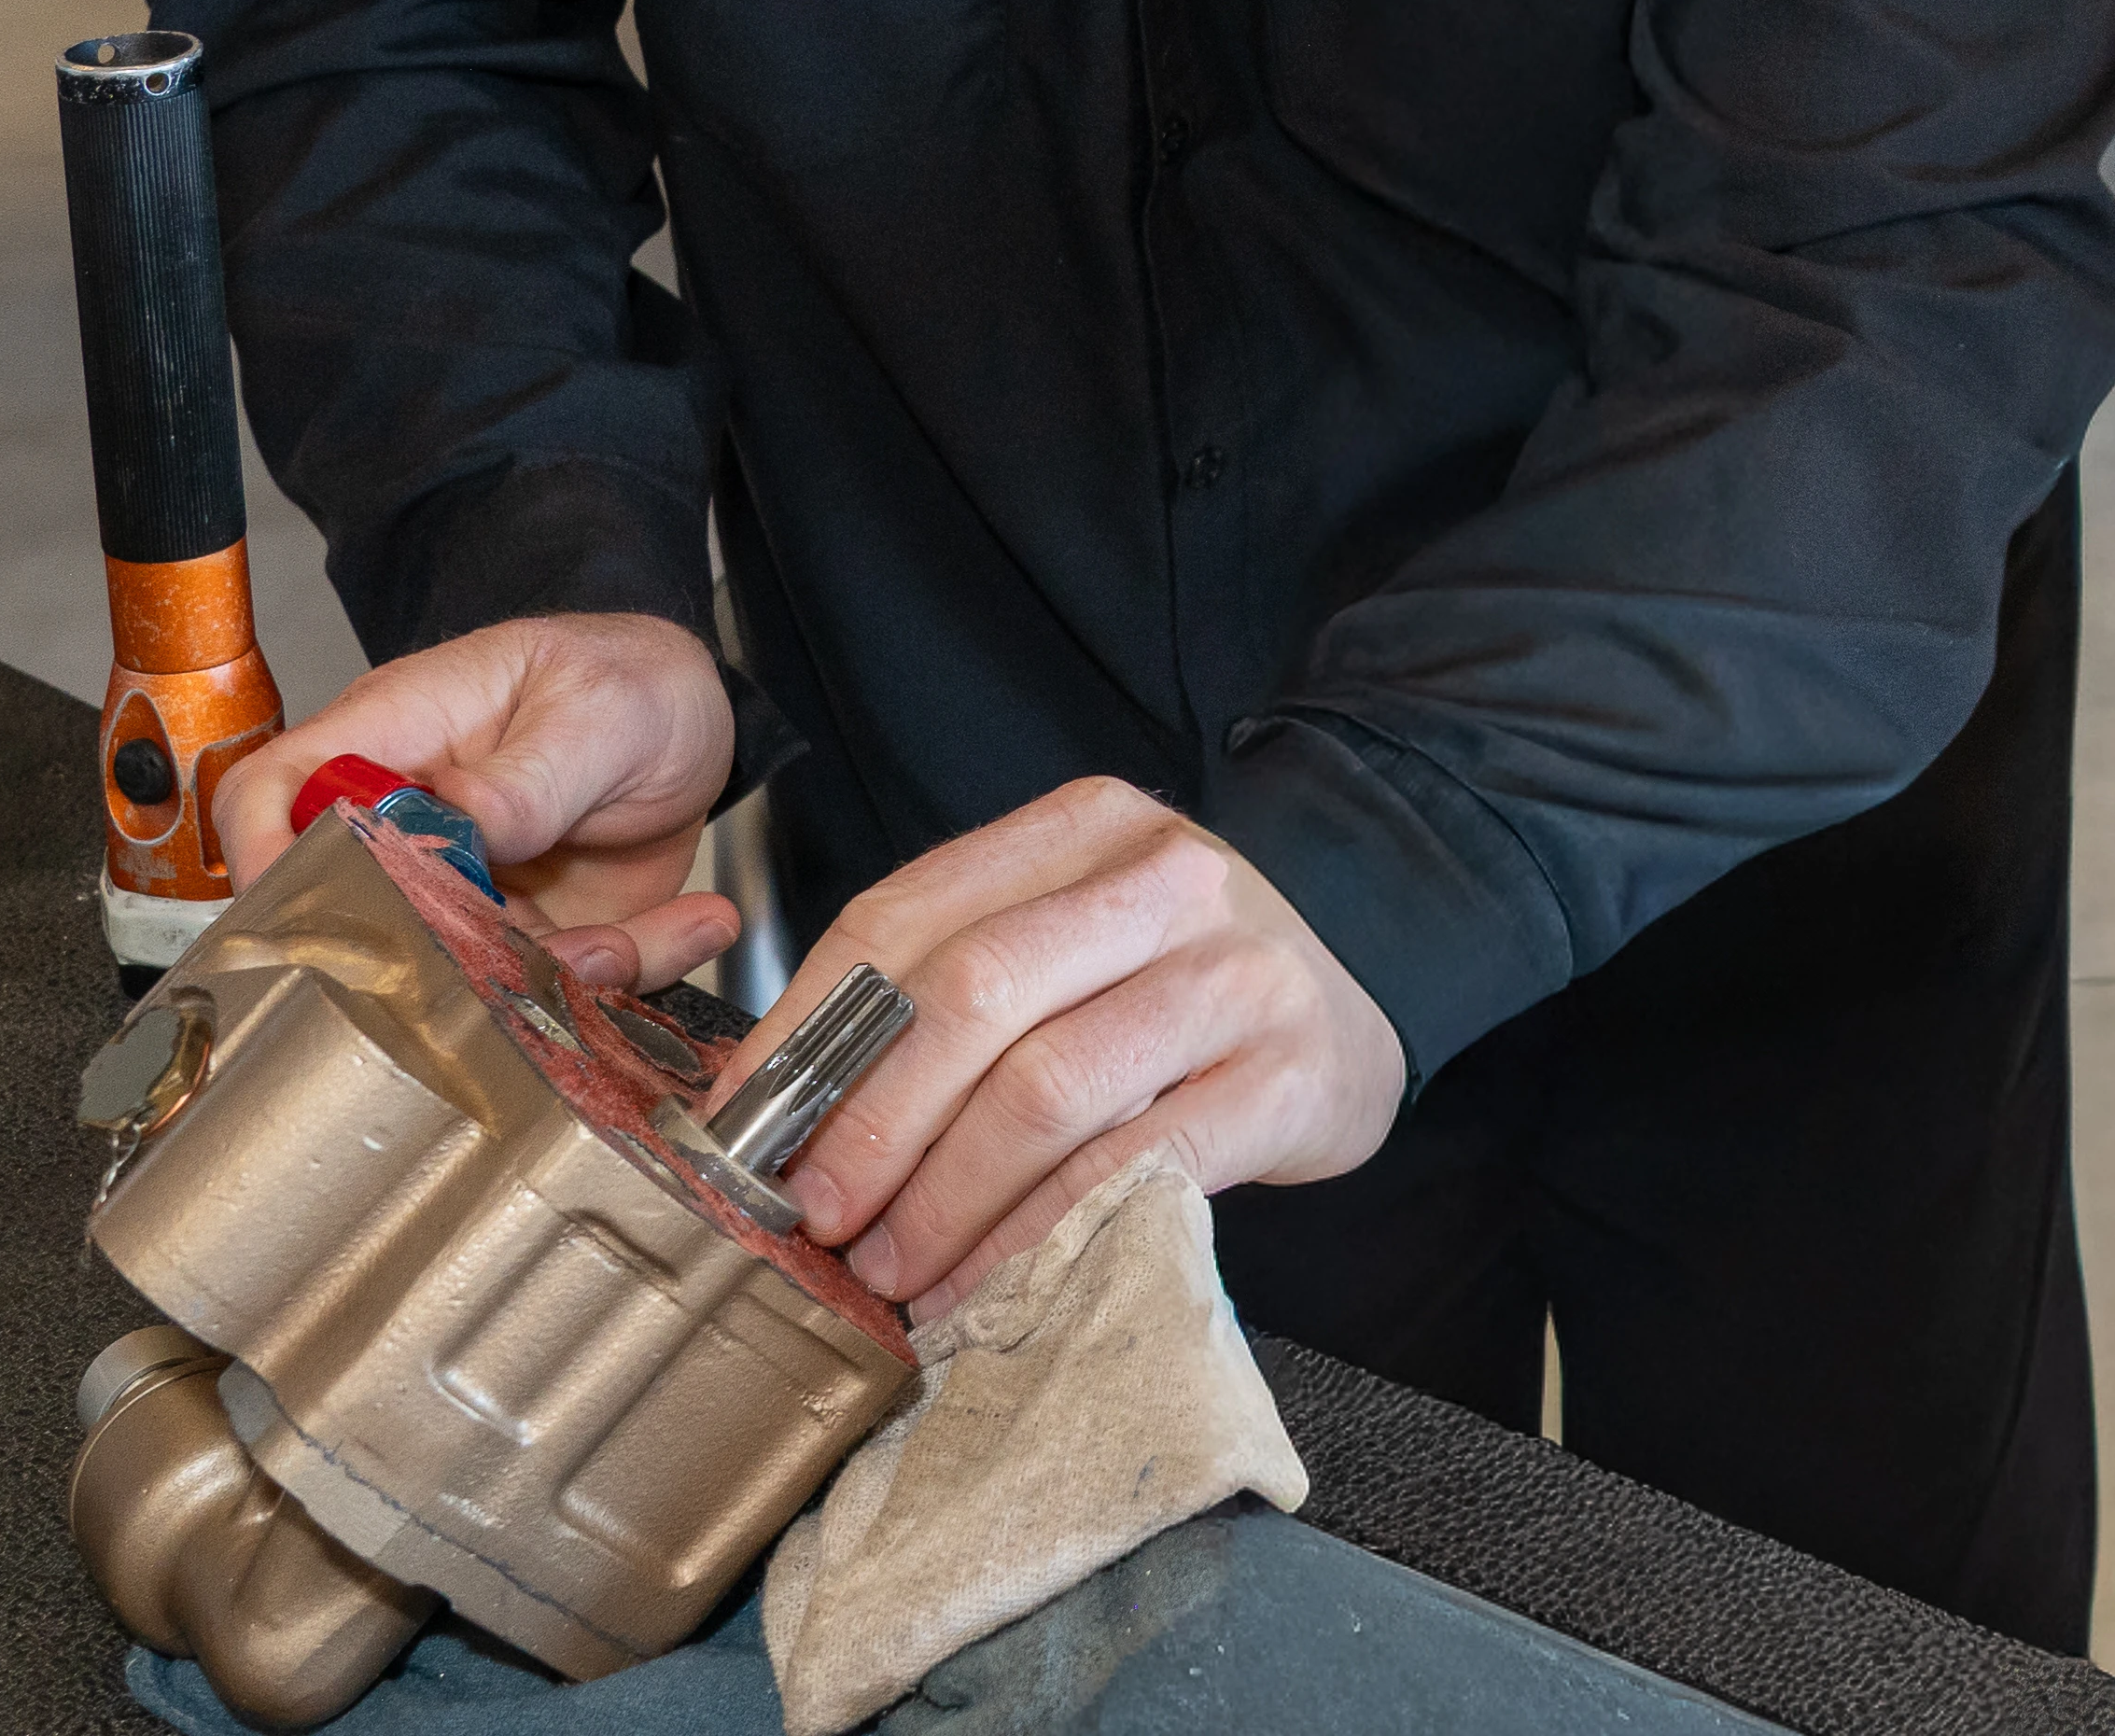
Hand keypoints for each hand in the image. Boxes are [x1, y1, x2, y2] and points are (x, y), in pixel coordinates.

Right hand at [205, 609, 746, 1002]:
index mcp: (397, 737)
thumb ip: (525, 775)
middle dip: (446, 964)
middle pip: (359, 921)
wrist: (692, 714)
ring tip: (640, 933)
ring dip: (563, 978)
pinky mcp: (529, 938)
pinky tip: (696, 919)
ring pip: (468, 976)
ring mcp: (469, 892)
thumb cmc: (624, 678)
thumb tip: (452, 819)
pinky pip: (561, 985)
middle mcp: (415, 828)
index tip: (308, 919)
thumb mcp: (594, 708)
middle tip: (547, 951)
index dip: (264, 858)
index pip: (275, 794)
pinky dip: (634, 969)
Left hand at [744, 777, 1413, 1328]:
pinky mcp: (1287, 1075)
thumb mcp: (1075, 934)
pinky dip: (1038, 1237)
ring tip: (893, 1268)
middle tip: (819, 1215)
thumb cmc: (1182, 982)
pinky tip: (987, 1285)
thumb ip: (950, 981)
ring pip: (1048, 1087)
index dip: (808, 1028)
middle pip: (973, 995)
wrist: (1366, 995)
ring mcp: (1236, 974)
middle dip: (871, 1122)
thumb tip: (776, 1098)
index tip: (748, 1128)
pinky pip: (1130, 1166)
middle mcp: (1166, 880)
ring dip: (947, 1197)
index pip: (907, 914)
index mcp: (1085, 829)